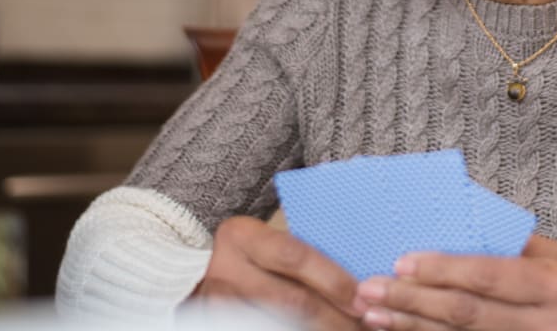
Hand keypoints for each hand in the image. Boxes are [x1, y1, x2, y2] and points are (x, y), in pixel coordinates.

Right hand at [193, 215, 362, 329]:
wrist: (192, 274)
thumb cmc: (245, 256)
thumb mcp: (263, 243)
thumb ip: (299, 257)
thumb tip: (358, 281)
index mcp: (242, 236)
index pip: (296, 256)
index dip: (333, 280)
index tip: (362, 299)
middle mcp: (226, 270)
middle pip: (293, 300)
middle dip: (335, 318)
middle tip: (365, 325)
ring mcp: (218, 304)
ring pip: (281, 324)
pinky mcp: (219, 323)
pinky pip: (266, 329)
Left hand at [352, 234, 556, 330]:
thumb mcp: (553, 252)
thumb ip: (504, 245)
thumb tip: (444, 232)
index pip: (488, 277)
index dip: (441, 271)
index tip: (401, 263)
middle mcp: (550, 325)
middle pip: (468, 315)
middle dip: (413, 302)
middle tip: (370, 290)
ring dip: (413, 328)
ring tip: (375, 316)